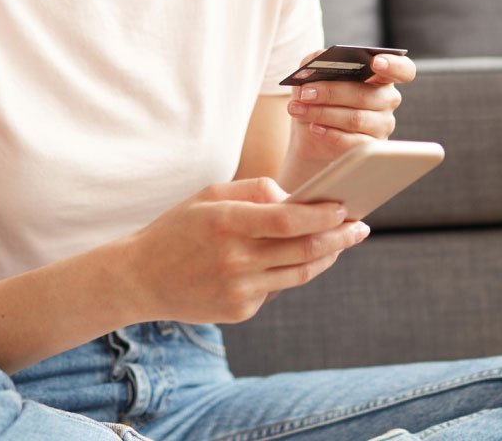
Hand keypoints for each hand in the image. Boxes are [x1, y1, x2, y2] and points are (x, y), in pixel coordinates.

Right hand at [120, 177, 369, 324]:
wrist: (140, 278)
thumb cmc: (179, 228)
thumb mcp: (209, 195)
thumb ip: (254, 190)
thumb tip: (296, 198)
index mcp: (225, 222)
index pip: (287, 220)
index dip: (321, 214)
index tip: (344, 206)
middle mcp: (234, 259)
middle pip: (303, 250)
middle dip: (338, 237)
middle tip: (360, 226)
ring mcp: (238, 290)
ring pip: (299, 274)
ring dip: (326, 256)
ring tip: (341, 241)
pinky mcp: (239, 311)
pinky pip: (276, 289)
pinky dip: (290, 271)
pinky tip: (294, 259)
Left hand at [285, 50, 417, 169]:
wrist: (310, 130)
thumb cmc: (318, 95)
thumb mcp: (313, 73)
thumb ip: (318, 60)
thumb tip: (319, 59)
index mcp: (381, 76)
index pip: (402, 70)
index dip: (393, 65)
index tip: (375, 62)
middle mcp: (387, 99)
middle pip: (365, 95)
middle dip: (330, 93)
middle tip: (305, 93)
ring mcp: (383, 125)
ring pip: (356, 119)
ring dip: (322, 113)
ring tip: (298, 109)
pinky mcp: (372, 147)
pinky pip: (354, 142)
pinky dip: (330, 134)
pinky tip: (314, 128)